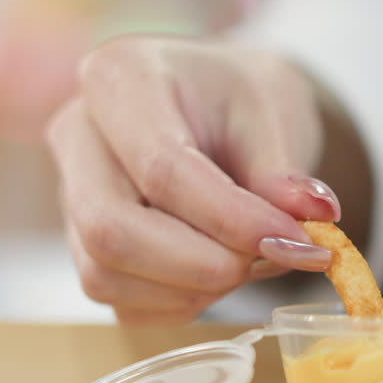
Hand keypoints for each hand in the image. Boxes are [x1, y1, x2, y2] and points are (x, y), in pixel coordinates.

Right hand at [45, 35, 346, 324]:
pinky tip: (221, 272)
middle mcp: (77, 138)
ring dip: (192, 289)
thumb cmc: (238, 97)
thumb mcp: (275, 106)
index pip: (160, 166)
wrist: (214, 106)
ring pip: (105, 276)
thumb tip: (312, 215)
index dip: (230, 217)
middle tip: (272, 258)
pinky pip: (119, 303)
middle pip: (109, 229)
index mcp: (117, 79)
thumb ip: (284, 167)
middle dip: (200, 265)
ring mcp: (70, 197)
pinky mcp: (83, 247)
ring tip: (252, 260)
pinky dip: (180, 304)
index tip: (297, 241)